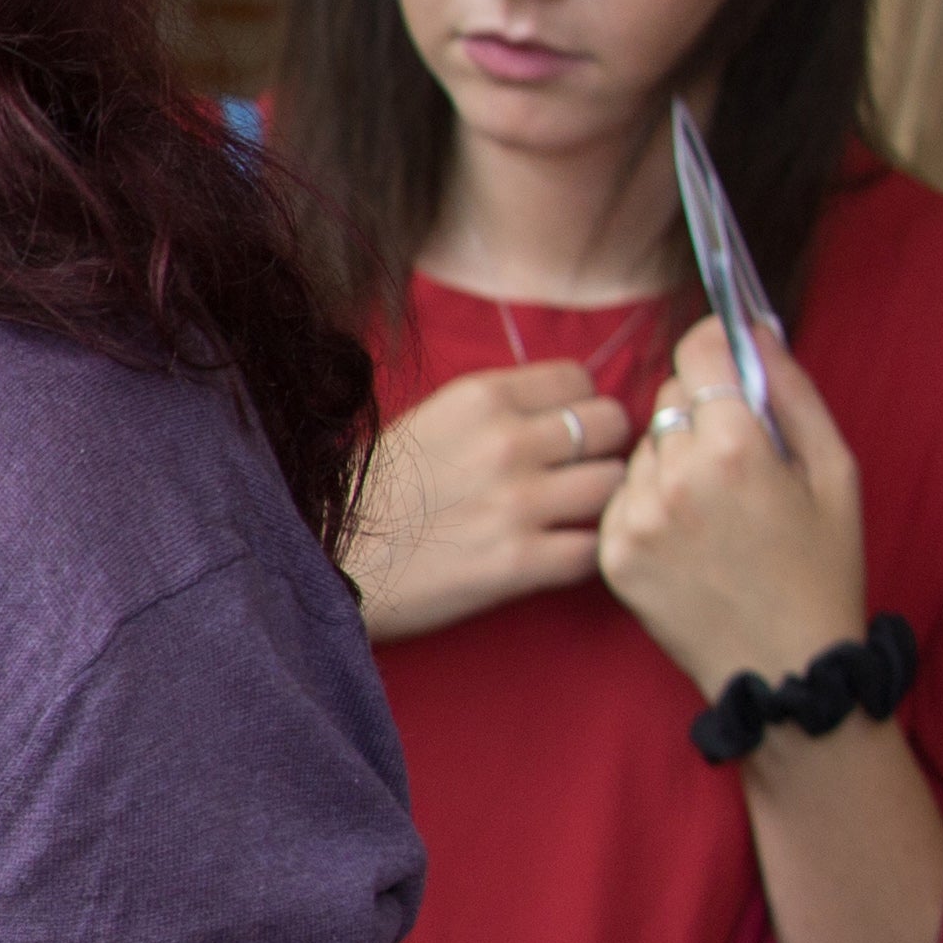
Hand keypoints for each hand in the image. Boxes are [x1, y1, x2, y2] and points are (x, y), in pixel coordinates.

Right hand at [342, 360, 630, 639]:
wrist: (326, 561)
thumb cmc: (372, 493)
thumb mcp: (429, 421)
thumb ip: (496, 410)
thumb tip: (561, 410)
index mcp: (479, 397)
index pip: (581, 379)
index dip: (579, 406)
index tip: (564, 431)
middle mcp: (505, 441)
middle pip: (612, 424)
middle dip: (601, 448)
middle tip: (577, 472)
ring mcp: (517, 502)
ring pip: (615, 484)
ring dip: (600, 502)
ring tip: (571, 514)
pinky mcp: (519, 562)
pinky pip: (594, 548)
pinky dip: (584, 554)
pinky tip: (557, 554)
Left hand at [600, 321, 872, 700]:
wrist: (785, 665)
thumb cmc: (823, 565)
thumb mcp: (834, 471)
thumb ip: (792, 391)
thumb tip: (755, 328)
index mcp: (736, 449)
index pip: (697, 354)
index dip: (715, 349)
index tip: (726, 358)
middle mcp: (674, 478)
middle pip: (667, 399)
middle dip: (700, 411)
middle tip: (737, 456)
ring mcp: (634, 518)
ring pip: (642, 447)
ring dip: (672, 458)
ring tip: (716, 505)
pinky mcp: (611, 554)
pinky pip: (622, 496)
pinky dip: (648, 502)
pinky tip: (689, 534)